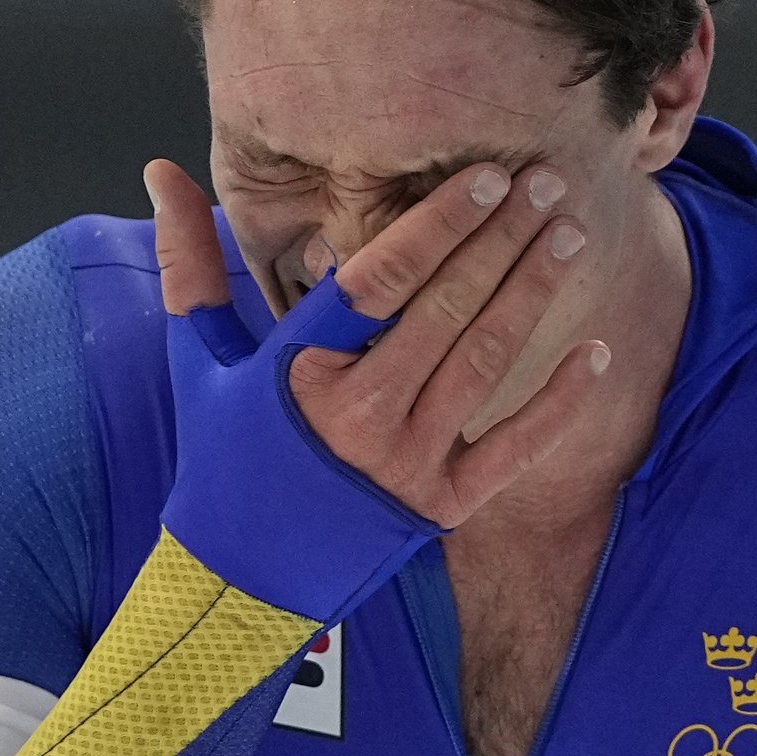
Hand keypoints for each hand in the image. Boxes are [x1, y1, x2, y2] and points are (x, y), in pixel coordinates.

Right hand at [147, 159, 608, 532]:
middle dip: (501, 241)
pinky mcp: (442, 507)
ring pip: (484, 362)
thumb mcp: (197, 361)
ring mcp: (406, 465)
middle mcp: (359, 417)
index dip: (437, 226)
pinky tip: (595, 350)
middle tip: (546, 183)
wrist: (238, 583)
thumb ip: (191, 264)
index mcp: (300, 370)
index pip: (378, 282)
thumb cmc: (221, 459)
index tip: (485, 177)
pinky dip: (559, 401)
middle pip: (445, 311)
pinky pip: (516, 448)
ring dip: (532, 293)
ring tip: (568, 233)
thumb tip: (161, 172)